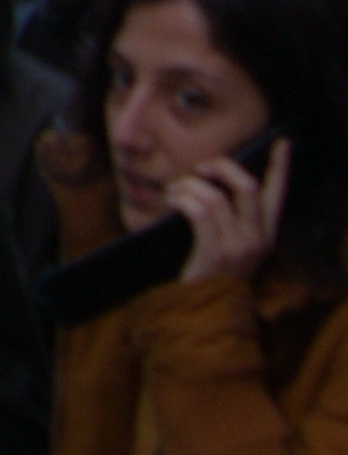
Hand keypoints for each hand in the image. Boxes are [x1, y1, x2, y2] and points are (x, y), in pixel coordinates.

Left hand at [171, 139, 290, 284]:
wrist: (202, 311)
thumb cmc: (211, 271)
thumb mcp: (232, 244)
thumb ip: (232, 216)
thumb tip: (213, 178)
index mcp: (266, 234)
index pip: (278, 194)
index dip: (281, 166)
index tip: (283, 142)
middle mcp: (258, 239)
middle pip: (247, 185)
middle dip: (221, 167)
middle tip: (199, 167)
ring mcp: (238, 247)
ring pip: (217, 196)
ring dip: (190, 185)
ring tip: (175, 190)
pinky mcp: (215, 253)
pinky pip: (199, 211)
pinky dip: (182, 199)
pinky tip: (172, 200)